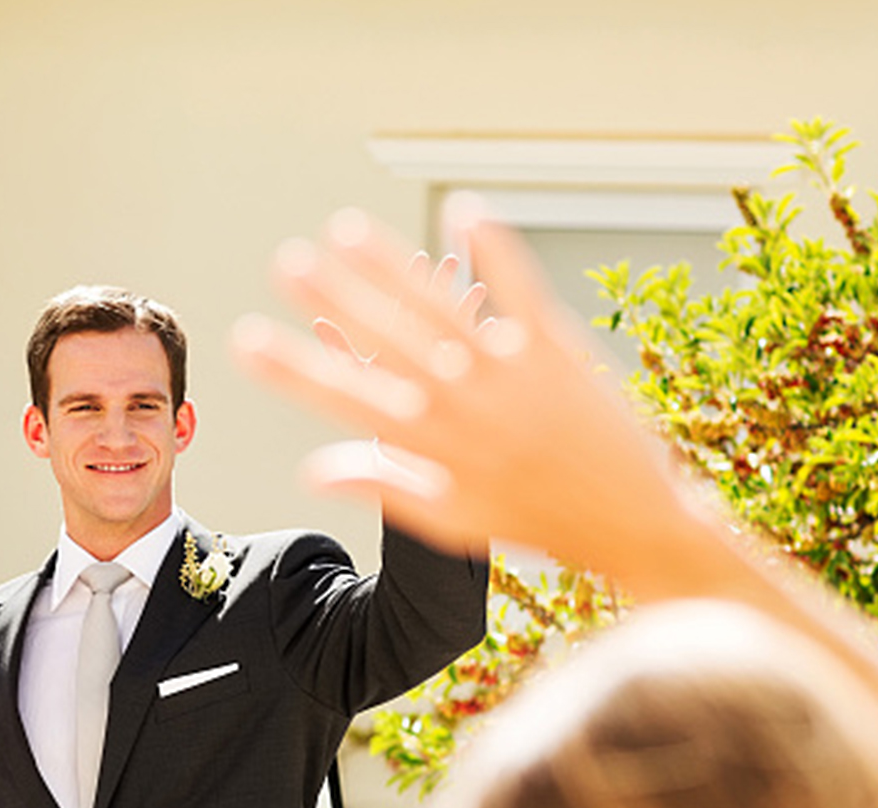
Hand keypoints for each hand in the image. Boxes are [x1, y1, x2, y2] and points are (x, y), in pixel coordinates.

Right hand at [232, 200, 698, 577]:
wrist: (629, 519)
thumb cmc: (536, 525)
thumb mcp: (451, 521)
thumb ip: (383, 486)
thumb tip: (312, 470)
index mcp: (431, 444)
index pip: (344, 398)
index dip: (294, 367)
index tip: (248, 341)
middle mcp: (462, 400)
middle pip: (383, 337)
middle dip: (331, 297)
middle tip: (286, 263)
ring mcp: (507, 369)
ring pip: (434, 306)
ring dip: (388, 266)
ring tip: (343, 232)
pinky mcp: (552, 348)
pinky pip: (517, 287)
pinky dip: (491, 250)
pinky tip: (463, 212)